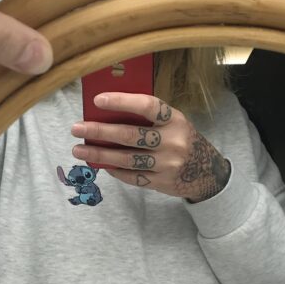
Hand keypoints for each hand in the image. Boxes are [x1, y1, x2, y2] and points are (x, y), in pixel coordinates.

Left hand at [71, 92, 230, 202]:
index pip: (147, 106)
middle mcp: (172, 141)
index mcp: (174, 119)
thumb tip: (108, 114)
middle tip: (76, 129)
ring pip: (126, 159)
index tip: (98, 100)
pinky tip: (102, 165)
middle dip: (99, 132)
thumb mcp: (174, 123)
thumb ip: (149, 118)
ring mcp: (167, 164)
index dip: (122, 102)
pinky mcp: (161, 182)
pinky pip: (132, 177)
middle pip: (130, 135)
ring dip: (99, 155)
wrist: (208, 172)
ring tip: (79, 150)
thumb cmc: (182, 139)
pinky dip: (115, 170)